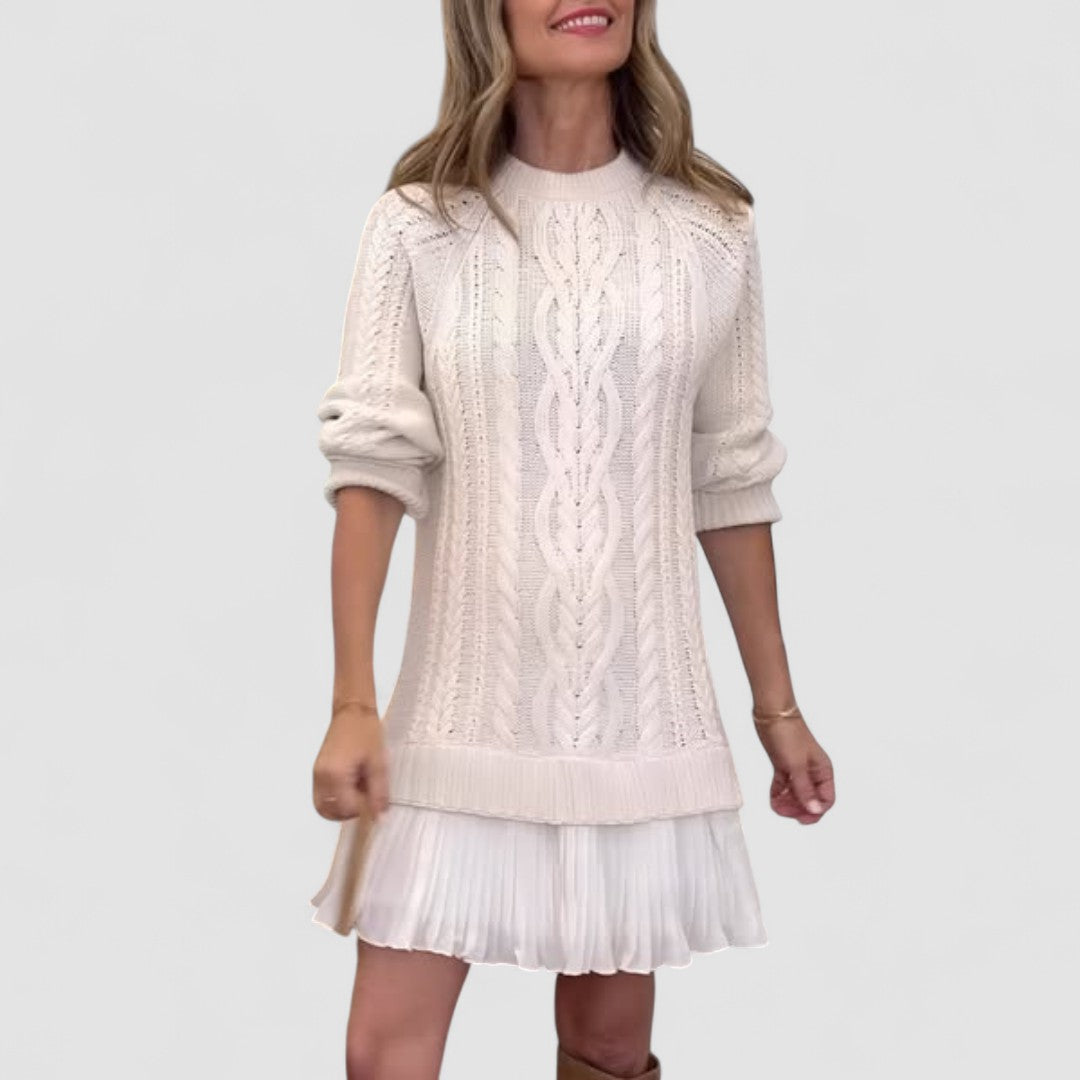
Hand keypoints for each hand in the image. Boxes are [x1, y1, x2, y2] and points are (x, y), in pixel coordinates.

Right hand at [312, 704, 390, 822]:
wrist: (353, 711)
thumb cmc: (368, 733)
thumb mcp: (379, 763)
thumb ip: (379, 793)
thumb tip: (380, 819)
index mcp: (335, 775)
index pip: (346, 809)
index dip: (363, 810)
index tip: (375, 799)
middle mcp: (321, 777)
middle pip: (329, 812)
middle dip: (349, 811)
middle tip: (365, 797)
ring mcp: (316, 774)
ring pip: (323, 806)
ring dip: (340, 807)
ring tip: (358, 791)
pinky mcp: (317, 771)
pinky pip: (322, 795)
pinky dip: (335, 799)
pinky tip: (351, 785)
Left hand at [754, 711, 833, 823]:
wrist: (771, 713)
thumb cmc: (788, 733)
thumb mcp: (796, 766)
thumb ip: (805, 789)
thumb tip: (815, 810)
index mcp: (823, 771)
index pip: (826, 800)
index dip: (815, 811)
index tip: (800, 818)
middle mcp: (812, 772)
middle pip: (810, 800)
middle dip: (798, 808)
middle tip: (784, 811)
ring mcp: (798, 769)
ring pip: (796, 795)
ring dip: (787, 803)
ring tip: (776, 805)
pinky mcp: (783, 766)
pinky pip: (783, 786)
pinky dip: (779, 794)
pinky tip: (773, 799)